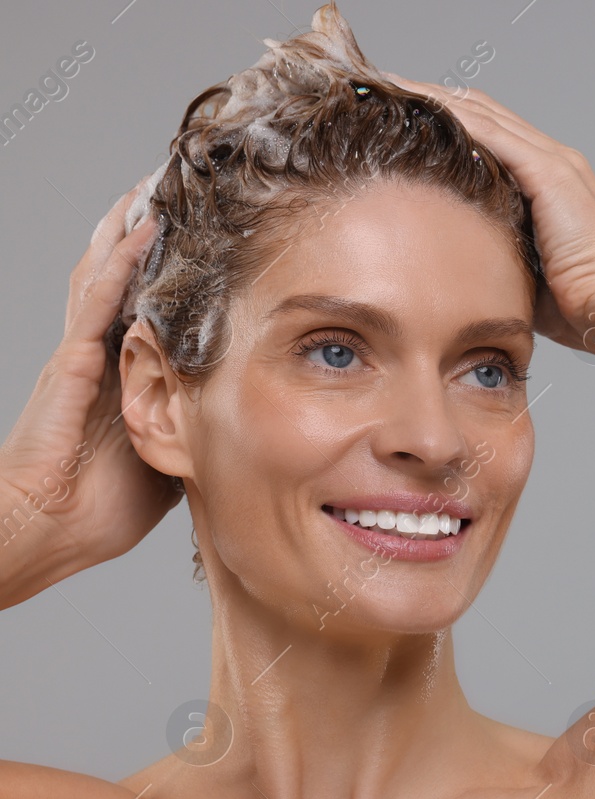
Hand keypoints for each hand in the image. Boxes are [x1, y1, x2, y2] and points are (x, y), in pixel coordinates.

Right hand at [0, 184, 182, 580]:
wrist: (52, 526)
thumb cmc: (104, 503)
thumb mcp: (172, 454)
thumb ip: (201, 424)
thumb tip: (249, 417)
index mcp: (126, 373)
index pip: (150, 306)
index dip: (169, 268)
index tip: (202, 233)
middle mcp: (103, 354)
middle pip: (124, 275)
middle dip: (146, 230)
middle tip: (175, 184)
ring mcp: (86, 353)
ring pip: (108, 273)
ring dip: (131, 227)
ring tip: (156, 183)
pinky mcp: (75, 362)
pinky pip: (100, 302)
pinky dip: (122, 263)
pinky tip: (142, 229)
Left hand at [381, 72, 594, 352]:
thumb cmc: (581, 307)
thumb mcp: (526, 272)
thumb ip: (497, 254)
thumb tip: (456, 267)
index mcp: (553, 182)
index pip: (492, 133)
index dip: (449, 119)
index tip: (402, 118)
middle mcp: (555, 161)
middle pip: (482, 111)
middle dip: (432, 97)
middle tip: (382, 88)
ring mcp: (555, 163)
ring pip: (481, 112)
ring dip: (432, 95)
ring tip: (385, 85)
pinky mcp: (550, 173)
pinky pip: (490, 131)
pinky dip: (450, 114)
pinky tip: (414, 104)